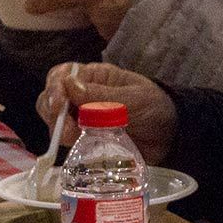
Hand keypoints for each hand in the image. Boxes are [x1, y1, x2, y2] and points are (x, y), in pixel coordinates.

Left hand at [25, 0, 151, 39]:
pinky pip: (110, 30)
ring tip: (132, 7)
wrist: (175, 14)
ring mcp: (105, 30)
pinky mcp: (115, 41)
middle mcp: (97, 14)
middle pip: (87, 7)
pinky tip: (134, 18)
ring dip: (109, 13)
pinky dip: (118, 24)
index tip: (30, 6)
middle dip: (97, 2)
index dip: (45, 2)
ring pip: (99, 19)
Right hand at [37, 61, 176, 159]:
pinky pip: (67, 139)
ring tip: (74, 139)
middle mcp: (84, 94)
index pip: (62, 75)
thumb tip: (68, 84)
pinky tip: (77, 147)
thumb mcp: (133, 99)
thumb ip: (101, 96)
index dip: (54, 88)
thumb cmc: (156, 108)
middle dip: (52, 112)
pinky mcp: (86, 138)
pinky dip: (67, 143)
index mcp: (95, 77)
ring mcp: (83, 117)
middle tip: (67, 130)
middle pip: (51, 98)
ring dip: (58, 129)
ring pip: (55, 120)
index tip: (59, 105)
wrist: (171, 136)